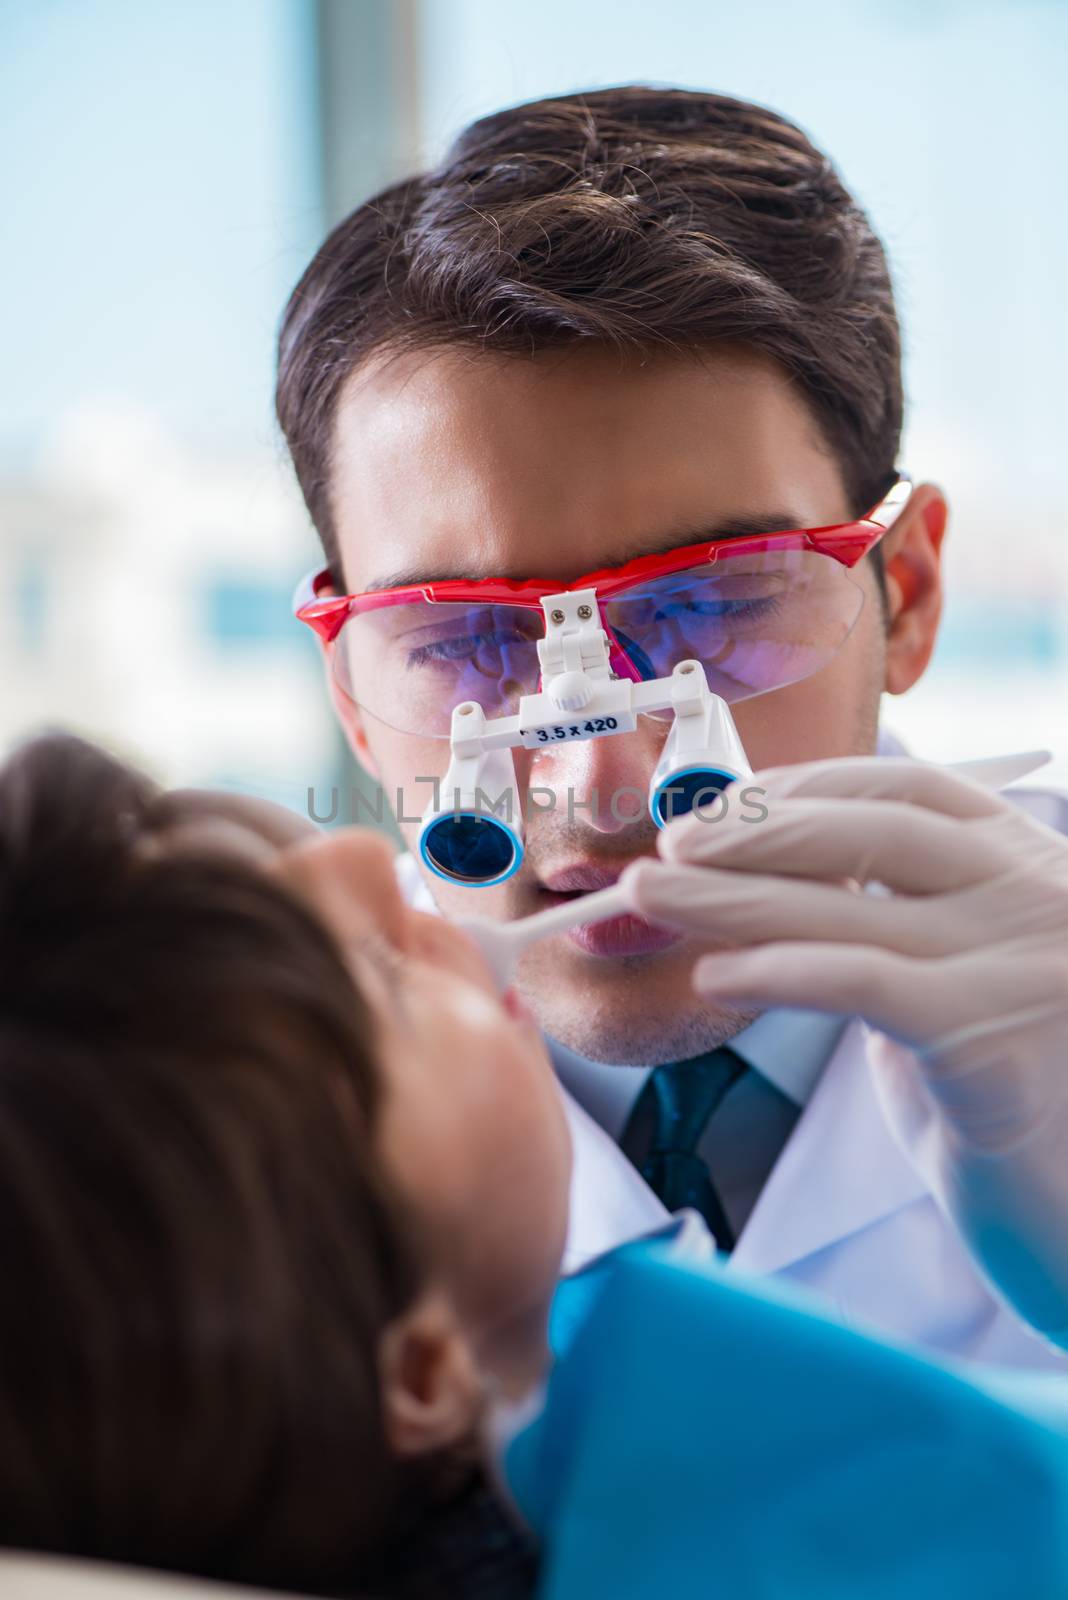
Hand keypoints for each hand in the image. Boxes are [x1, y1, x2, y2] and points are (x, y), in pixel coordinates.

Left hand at [623, 757, 1067, 1344]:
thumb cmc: (1015, 1106)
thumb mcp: (960, 983)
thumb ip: (894, 926)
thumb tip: (769, 880)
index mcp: (1034, 866)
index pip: (909, 788)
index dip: (807, 788)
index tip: (725, 806)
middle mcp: (1039, 897)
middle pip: (870, 830)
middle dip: (755, 831)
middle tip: (668, 847)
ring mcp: (1023, 964)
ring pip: (847, 906)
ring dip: (731, 896)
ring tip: (650, 898)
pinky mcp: (990, 1043)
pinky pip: (857, 981)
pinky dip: (774, 970)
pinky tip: (714, 976)